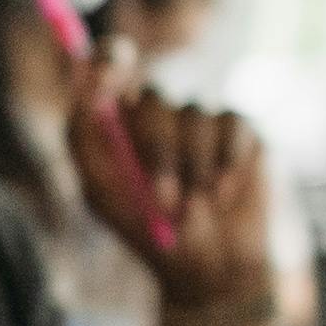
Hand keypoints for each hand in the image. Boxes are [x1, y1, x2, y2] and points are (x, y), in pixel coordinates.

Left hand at [78, 84, 278, 319]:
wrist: (207, 267)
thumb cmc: (146, 229)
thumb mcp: (101, 190)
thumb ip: (83, 137)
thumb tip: (88, 88)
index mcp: (119, 118)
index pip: (110, 62)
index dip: (108, 59)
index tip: (108, 73)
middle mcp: (161, 109)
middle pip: (153, 93)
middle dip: (157, 149)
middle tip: (164, 199)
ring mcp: (202, 115)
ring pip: (195, 113)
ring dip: (191, 169)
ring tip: (193, 209)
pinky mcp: (241, 127)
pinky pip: (232, 123)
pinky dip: (225, 164)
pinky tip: (222, 197)